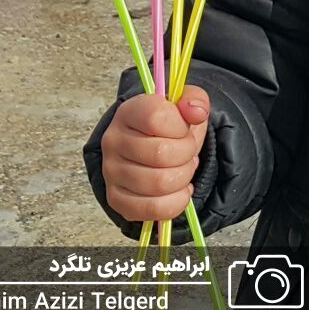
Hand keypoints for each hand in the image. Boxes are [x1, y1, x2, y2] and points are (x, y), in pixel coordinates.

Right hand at [101, 86, 208, 222]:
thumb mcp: (185, 104)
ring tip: (182, 169)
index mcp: (129, 112)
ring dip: (183, 178)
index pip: (156, 118)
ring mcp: (111, 172)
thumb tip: (197, 112)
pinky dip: (176, 203)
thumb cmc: (169, 125)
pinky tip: (179, 190)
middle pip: (161, 154)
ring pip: (159, 183)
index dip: (180, 126)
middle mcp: (113, 141)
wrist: (153, 145)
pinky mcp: (116, 199)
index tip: (183, 129)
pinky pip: (152, 209)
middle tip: (187, 152)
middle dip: (187, 155)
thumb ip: (194, 100)